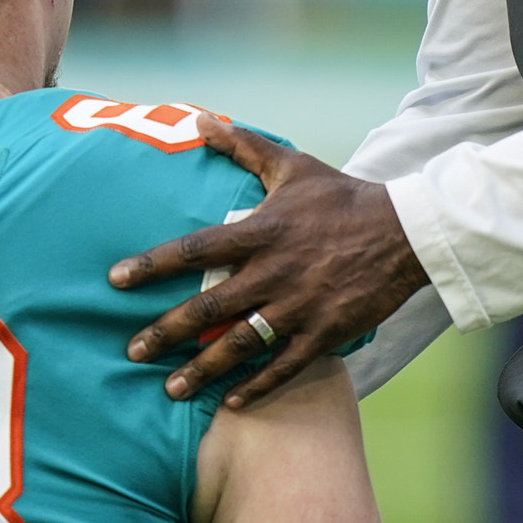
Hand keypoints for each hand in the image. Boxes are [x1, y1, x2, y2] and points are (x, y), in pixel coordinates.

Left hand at [112, 117, 429, 409]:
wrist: (406, 232)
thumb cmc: (343, 198)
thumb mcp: (292, 167)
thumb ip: (243, 147)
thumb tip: (200, 120)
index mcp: (263, 232)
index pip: (195, 249)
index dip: (152, 264)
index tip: (116, 280)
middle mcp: (275, 272)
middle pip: (209, 306)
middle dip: (166, 331)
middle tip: (132, 351)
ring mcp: (300, 306)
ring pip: (241, 344)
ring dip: (203, 369)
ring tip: (171, 388)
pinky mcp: (326, 332)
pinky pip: (285, 365)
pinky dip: (258, 385)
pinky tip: (232, 402)